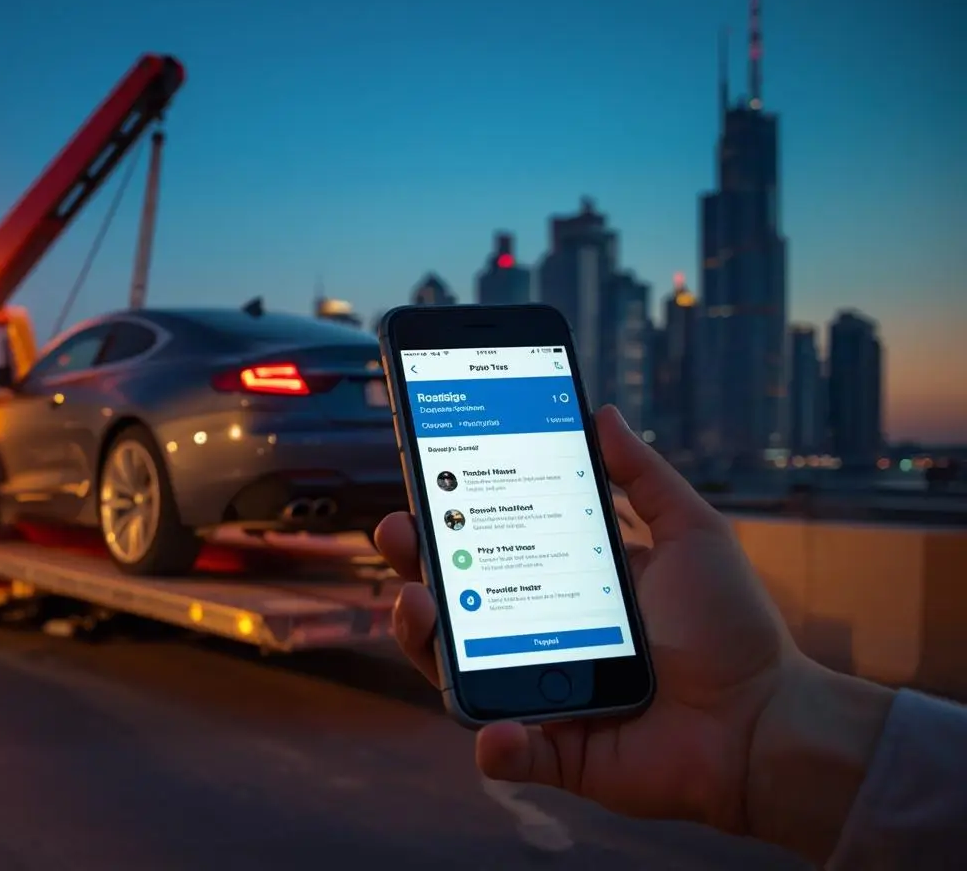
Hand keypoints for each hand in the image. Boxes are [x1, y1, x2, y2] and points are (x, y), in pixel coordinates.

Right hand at [376, 405, 799, 833]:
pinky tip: (494, 727)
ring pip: (457, 673)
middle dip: (415, 568)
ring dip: (424, 641)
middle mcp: (538, 638)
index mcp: (563, 587)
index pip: (488, 549)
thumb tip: (604, 413)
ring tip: (420, 607)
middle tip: (398, 534)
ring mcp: (539, 697)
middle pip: (455, 604)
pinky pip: (508, 751)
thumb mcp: (692, 535)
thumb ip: (646, 477)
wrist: (768, 722)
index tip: (422, 485)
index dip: (448, 521)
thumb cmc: (735, 629)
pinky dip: (495, 744)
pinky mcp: (557, 754)